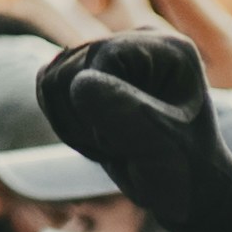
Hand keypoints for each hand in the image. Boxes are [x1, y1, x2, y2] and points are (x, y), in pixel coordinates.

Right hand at [33, 29, 231, 231]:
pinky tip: (95, 137)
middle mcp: (138, 42)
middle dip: (84, 119)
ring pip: (52, 78)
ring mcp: (113, 57)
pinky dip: (64, 122)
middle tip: (122, 145)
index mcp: (167, 49)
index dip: (98, 104)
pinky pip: (47, 87)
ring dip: (73, 124)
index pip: (100, 56)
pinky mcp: (91, 75)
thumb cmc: (183, 170)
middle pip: (70, 67)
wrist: (184, 190)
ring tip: (111, 142)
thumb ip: (122, 110)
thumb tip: (78, 83)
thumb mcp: (160, 145)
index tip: (131, 141)